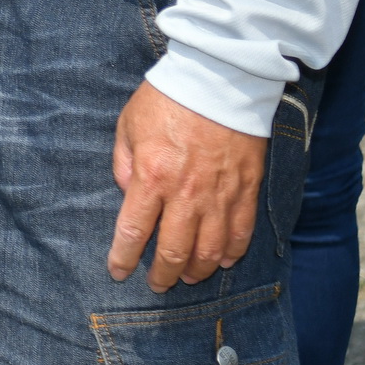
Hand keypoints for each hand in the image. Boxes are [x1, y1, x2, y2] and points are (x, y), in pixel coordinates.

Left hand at [110, 81, 266, 290]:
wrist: (218, 79)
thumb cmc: (167, 98)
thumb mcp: (128, 125)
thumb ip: (124, 164)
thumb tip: (128, 195)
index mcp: (151, 177)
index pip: (133, 231)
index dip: (123, 258)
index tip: (117, 272)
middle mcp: (185, 194)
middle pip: (173, 251)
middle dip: (161, 275)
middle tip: (156, 285)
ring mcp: (220, 196)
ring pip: (210, 252)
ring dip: (197, 271)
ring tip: (186, 277)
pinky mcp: (247, 191)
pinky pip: (241, 234)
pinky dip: (232, 254)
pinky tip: (224, 261)